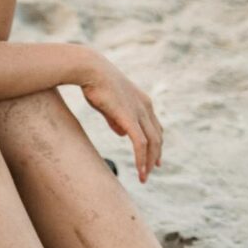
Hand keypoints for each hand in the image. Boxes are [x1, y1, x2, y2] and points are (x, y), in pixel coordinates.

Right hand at [80, 51, 163, 182]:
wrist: (90, 70)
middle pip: (157, 138)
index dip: (156, 145)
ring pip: (152, 143)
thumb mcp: (110, 104)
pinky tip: (140, 171)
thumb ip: (117, 120)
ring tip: (144, 177)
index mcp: (143, 102)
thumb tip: (122, 134)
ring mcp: (139, 113)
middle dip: (155, 157)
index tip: (155, 160)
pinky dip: (142, 159)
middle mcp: (146, 108)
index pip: (155, 128)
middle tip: (150, 172)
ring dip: (149, 162)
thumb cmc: (96, 84)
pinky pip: (140, 144)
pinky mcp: (130, 118)